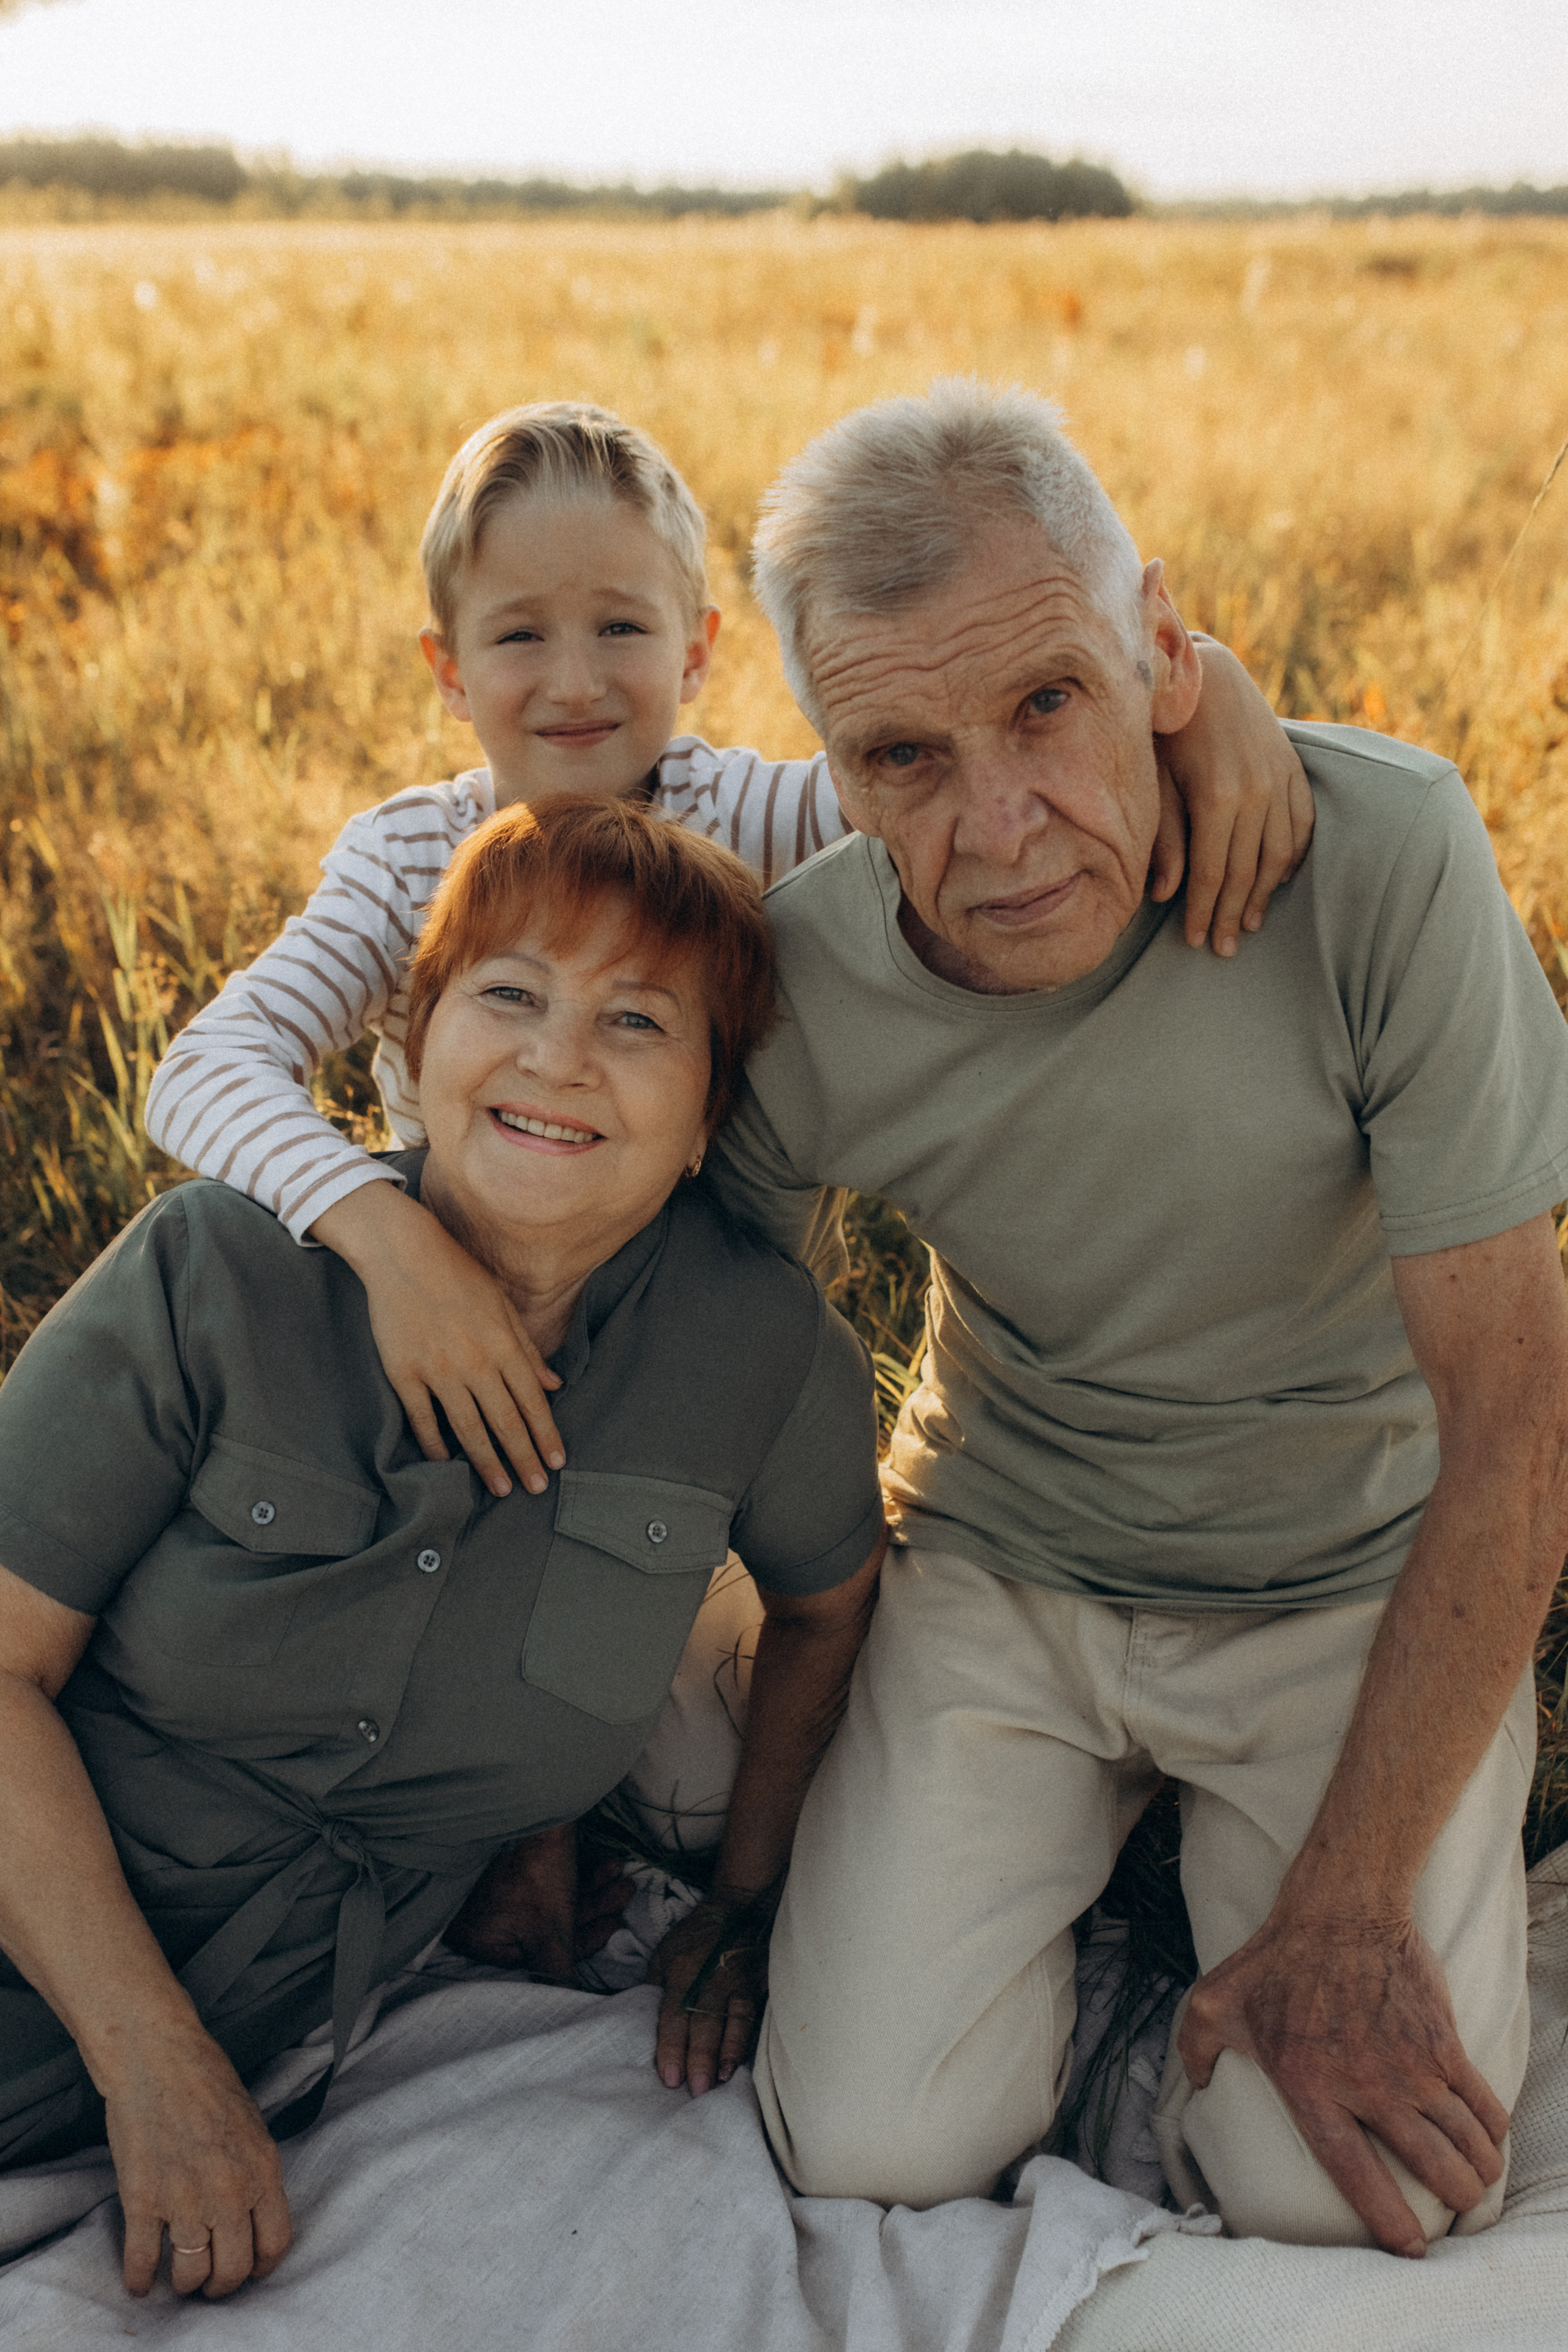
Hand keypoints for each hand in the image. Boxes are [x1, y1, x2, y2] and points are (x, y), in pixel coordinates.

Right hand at [104, 2023, 290, 2299]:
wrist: (157, 2057)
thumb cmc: (207, 2081)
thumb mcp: (253, 2126)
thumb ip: (256, 2172)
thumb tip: (255, 2214)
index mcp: (262, 2170)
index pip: (275, 2243)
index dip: (263, 2266)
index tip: (252, 2269)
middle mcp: (228, 2192)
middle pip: (234, 2269)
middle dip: (224, 2284)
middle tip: (214, 2282)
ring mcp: (184, 2199)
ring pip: (191, 2273)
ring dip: (186, 2284)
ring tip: (181, 2280)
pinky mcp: (142, 2201)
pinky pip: (142, 2261)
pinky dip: (139, 2280)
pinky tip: (140, 2283)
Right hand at [311, 1184, 563, 1497]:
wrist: (404, 1253)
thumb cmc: (459, 1275)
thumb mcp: (503, 1305)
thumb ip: (528, 1349)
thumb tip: (555, 1385)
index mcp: (503, 1344)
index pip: (532, 1401)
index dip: (546, 1435)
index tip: (557, 1462)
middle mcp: (475, 1361)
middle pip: (505, 1421)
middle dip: (524, 1458)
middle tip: (535, 1489)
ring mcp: (438, 1369)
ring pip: (468, 1427)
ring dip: (487, 1461)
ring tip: (501, 1488)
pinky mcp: (405, 1372)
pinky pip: (423, 1419)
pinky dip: (436, 1444)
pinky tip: (446, 1463)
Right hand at [443, 1822, 632, 1981]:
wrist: (532, 1806)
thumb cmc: (533, 1874)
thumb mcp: (548, 1931)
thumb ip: (557, 1972)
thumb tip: (570, 2003)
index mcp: (481, 1939)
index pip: (538, 1956)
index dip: (581, 1944)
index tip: (614, 1927)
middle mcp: (489, 1918)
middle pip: (552, 1928)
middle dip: (594, 1912)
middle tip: (624, 1896)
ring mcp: (505, 1892)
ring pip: (558, 1903)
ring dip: (595, 1893)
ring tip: (623, 1880)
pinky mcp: (523, 1868)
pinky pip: (556, 1883)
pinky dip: (583, 1878)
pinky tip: (609, 1866)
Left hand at [651, 1887, 773, 2097]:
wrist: (739, 1907)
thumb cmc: (695, 1936)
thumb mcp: (665, 1952)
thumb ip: (656, 1987)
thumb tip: (646, 2025)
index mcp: (684, 1969)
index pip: (675, 2013)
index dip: (672, 2046)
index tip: (670, 2078)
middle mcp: (713, 1976)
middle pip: (706, 2020)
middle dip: (701, 2056)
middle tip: (697, 2090)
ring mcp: (740, 1979)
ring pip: (736, 2019)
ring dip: (729, 2051)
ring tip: (722, 2079)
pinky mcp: (760, 1983)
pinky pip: (757, 2014)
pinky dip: (751, 2039)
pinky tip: (748, 2060)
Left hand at [1153, 637, 1313, 955]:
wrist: (1208, 674)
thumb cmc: (1168, 730)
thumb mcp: (1155, 781)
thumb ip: (1163, 837)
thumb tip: (1164, 895)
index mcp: (1218, 796)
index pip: (1215, 872)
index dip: (1205, 911)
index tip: (1196, 942)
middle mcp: (1258, 792)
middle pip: (1248, 871)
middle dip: (1233, 915)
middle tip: (1224, 950)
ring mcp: (1282, 780)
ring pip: (1280, 854)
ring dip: (1265, 894)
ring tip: (1250, 924)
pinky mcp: (1295, 770)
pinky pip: (1302, 825)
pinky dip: (1292, 857)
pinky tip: (1279, 880)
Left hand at [1179, 1907, 1509, 2255]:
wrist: (1340, 1908)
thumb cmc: (1275, 1958)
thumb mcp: (1216, 2003)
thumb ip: (1197, 2048)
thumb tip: (1196, 2082)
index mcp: (1309, 2087)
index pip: (1353, 2174)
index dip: (1386, 2219)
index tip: (1408, 2247)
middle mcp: (1366, 2086)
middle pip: (1429, 2168)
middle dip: (1452, 2198)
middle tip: (1453, 2203)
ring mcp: (1411, 2065)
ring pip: (1463, 2142)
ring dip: (1478, 2169)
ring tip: (1476, 2177)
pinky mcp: (1443, 2042)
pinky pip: (1481, 2101)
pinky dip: (1492, 2127)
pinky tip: (1490, 2136)